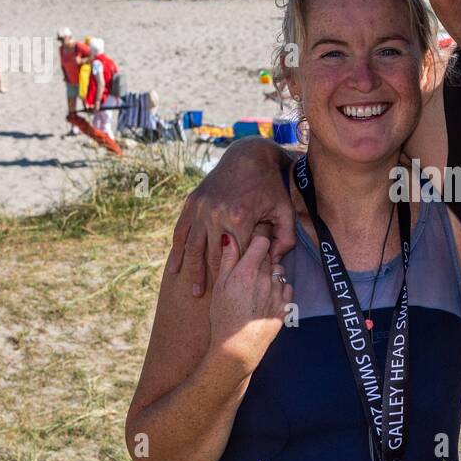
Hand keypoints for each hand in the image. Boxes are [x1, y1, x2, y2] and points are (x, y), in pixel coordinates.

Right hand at [168, 138, 293, 296]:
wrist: (248, 157)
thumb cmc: (270, 186)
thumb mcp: (284, 211)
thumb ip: (285, 239)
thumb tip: (275, 263)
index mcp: (240, 218)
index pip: (239, 256)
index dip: (241, 274)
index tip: (242, 291)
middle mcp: (216, 215)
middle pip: (215, 256)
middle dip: (216, 280)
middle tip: (217, 302)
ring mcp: (201, 209)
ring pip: (194, 248)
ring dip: (193, 272)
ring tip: (195, 293)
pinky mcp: (192, 204)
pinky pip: (182, 233)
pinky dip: (178, 252)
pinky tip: (175, 269)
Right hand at [207, 234, 292, 377]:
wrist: (237, 346)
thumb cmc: (223, 316)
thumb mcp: (219, 286)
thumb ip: (227, 259)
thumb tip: (229, 236)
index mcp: (247, 271)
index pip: (262, 241)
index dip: (258, 238)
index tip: (252, 242)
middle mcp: (265, 279)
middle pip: (270, 255)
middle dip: (262, 256)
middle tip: (250, 266)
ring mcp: (278, 293)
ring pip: (279, 270)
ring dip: (270, 272)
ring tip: (256, 284)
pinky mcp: (285, 306)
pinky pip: (287, 287)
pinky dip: (279, 287)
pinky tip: (266, 295)